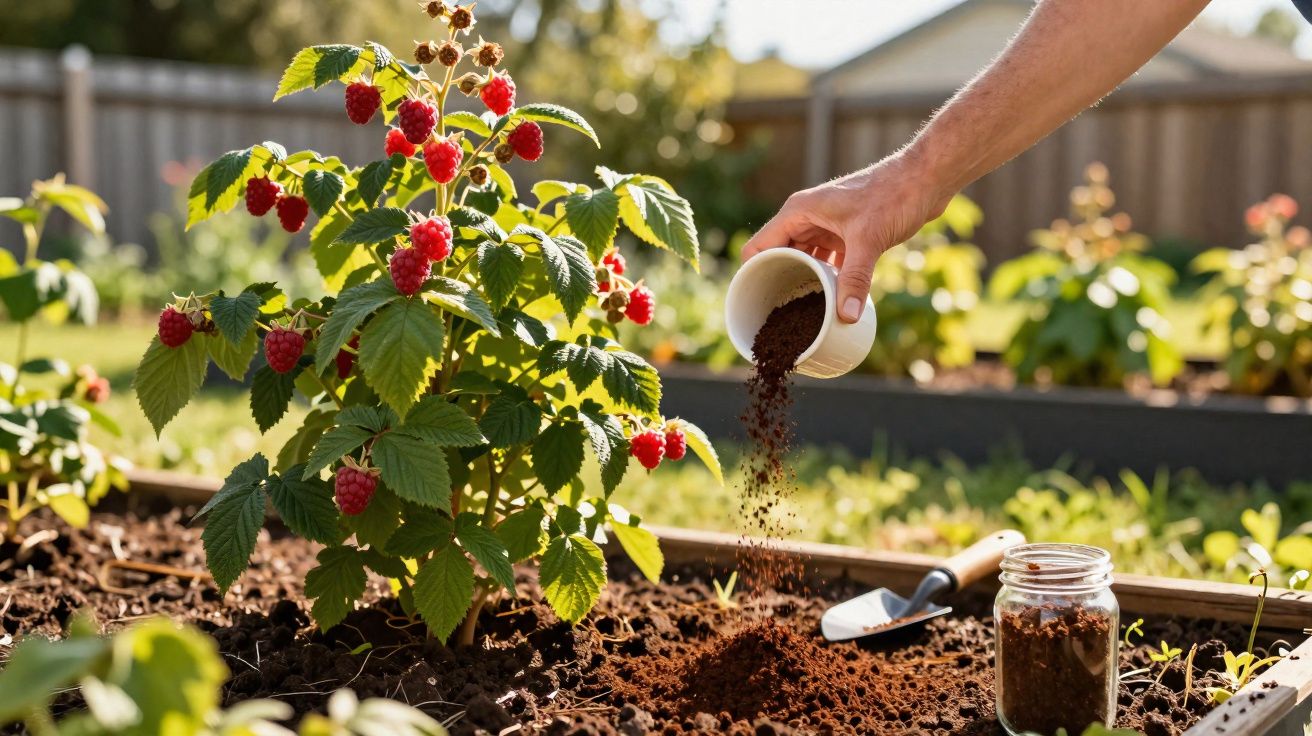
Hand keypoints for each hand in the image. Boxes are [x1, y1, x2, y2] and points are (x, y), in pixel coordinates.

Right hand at [741, 153, 948, 322]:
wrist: (927, 178)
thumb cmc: (893, 194)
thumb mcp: (869, 239)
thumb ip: (855, 278)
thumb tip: (846, 316)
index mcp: (799, 212)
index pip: (759, 247)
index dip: (753, 275)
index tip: (756, 304)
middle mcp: (807, 218)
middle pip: (779, 256)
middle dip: (779, 284)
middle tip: (781, 318)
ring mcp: (826, 226)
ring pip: (804, 260)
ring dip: (804, 282)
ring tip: (803, 313)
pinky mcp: (845, 234)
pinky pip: (826, 261)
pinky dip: (826, 278)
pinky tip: (831, 299)